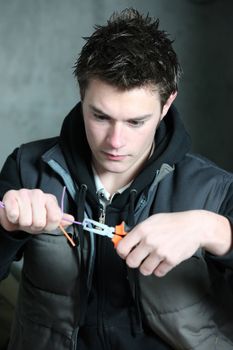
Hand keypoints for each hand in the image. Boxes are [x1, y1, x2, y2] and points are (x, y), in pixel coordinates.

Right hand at [0, 189, 73, 233]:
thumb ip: (59, 221)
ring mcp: (25, 193)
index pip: (55, 218)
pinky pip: (14, 215)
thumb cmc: (32, 216)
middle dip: (34, 227)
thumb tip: (71, 220)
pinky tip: (14, 215)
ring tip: (22, 218)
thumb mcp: (47, 221)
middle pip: (40, 222)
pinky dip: (13, 219)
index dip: (48, 227)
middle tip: (31, 222)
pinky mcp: (11, 196)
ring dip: (23, 224)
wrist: (13, 213)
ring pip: (26, 220)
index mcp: (50, 200)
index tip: (44, 225)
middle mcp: (39, 194)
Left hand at [116, 210, 231, 276]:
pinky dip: (159, 269)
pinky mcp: (171, 260)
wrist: (193, 227)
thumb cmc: (172, 222)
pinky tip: (162, 261)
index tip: (125, 253)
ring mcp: (160, 252)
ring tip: (152, 260)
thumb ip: (138, 230)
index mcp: (142, 230)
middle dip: (134, 261)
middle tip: (139, 258)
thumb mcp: (151, 220)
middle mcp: (150, 241)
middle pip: (131, 262)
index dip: (122, 252)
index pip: (122, 248)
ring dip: (147, 267)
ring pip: (144, 270)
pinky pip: (159, 272)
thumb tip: (124, 239)